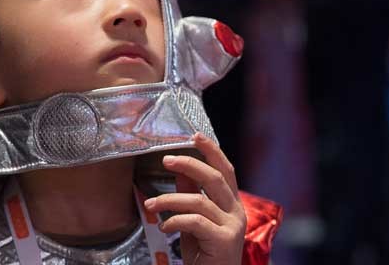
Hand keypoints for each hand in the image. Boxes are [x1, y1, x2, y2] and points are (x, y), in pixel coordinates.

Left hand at [144, 133, 245, 264]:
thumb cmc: (204, 256)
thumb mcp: (194, 223)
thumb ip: (191, 198)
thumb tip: (180, 174)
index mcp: (231, 205)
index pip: (225, 170)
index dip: (211, 151)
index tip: (194, 136)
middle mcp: (237, 213)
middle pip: (215, 178)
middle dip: (190, 164)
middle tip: (166, 159)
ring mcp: (233, 227)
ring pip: (199, 200)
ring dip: (169, 199)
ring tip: (151, 204)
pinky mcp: (224, 241)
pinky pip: (195, 221)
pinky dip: (175, 220)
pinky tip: (164, 226)